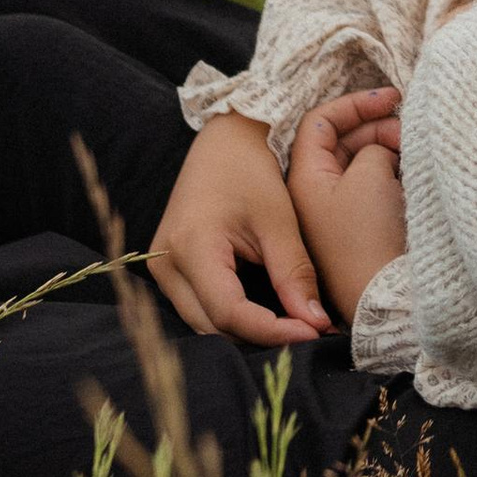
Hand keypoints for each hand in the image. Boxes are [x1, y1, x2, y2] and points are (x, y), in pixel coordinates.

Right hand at [151, 110, 330, 345]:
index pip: (230, 313)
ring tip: (293, 323)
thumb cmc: (252, 171)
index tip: (314, 331)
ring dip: (247, 329)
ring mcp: (161, 268)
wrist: (224, 141)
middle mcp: (166, 264)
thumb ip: (294, 274)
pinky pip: (199, 307)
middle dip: (262, 335)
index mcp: (192, 247)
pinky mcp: (168, 268)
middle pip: (213, 325)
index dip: (272, 330)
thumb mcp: (279, 221)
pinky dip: (233, 316)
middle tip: (309, 329)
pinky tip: (268, 310)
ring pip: (204, 323)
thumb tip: (316, 323)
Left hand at [287, 98, 408, 317]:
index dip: (357, 103)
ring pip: (361, 164)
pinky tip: (413, 176)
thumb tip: (382, 148)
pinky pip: (373, 188)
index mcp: (304, 177)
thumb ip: (372, 146)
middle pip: (343, 142)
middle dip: (379, 128)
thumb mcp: (369, 173)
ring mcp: (336, 214)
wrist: (382, 295)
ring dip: (388, 151)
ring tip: (415, 155)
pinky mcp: (358, 231)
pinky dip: (392, 175)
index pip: (321, 122)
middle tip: (411, 132)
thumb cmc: (368, 233)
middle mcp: (314, 193)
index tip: (392, 98)